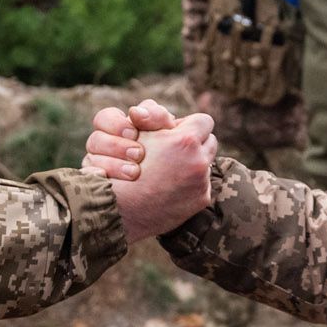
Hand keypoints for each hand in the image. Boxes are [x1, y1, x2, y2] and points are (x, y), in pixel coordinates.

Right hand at [83, 100, 213, 239]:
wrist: (117, 210)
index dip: (186, 125)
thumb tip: (171, 116)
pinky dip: (191, 183)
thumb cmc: (120, 166)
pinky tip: (171, 186)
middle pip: (210, 141)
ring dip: (194, 162)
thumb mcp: (134, 132)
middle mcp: (199, 162)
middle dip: (194, 143)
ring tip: (171, 168)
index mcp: (185, 141)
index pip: (202, 121)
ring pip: (207, 162)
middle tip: (174, 148)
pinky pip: (203, 183)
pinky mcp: (201, 200)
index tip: (174, 132)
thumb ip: (155, 116)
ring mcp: (202, 183)